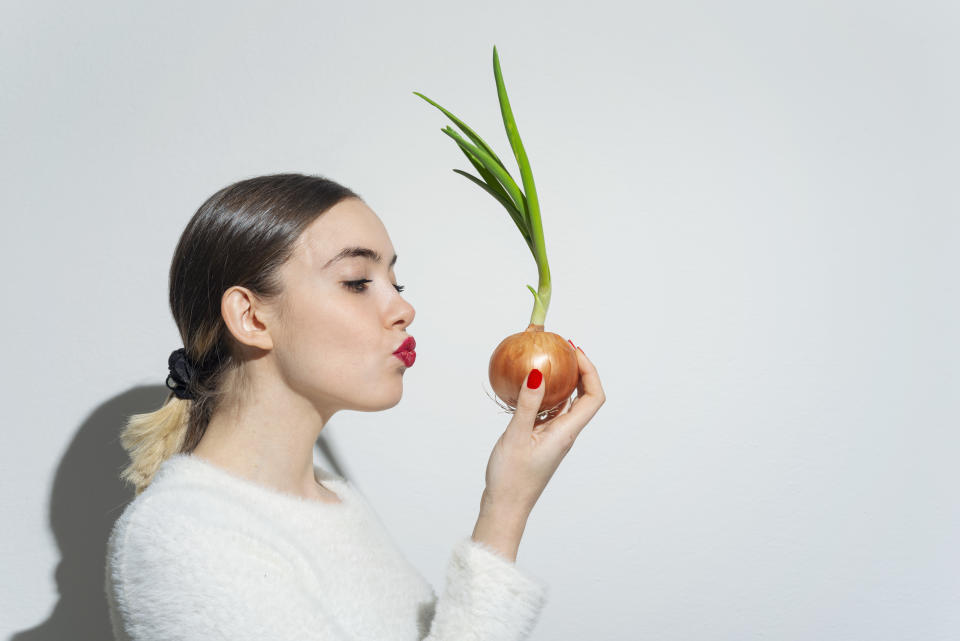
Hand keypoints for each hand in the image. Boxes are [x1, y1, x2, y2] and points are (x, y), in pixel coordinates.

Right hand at [480, 345, 604, 516]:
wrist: (505, 507)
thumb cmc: (512, 478)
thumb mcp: (516, 436)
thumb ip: (527, 404)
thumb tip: (537, 373)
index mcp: (567, 433)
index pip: (593, 397)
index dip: (590, 371)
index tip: (574, 352)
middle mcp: (566, 433)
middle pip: (585, 397)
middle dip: (579, 371)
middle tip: (563, 349)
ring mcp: (554, 437)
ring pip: (567, 404)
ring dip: (563, 381)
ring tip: (548, 360)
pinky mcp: (541, 440)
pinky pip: (549, 412)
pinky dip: (544, 395)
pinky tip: (527, 387)